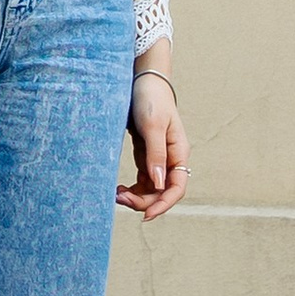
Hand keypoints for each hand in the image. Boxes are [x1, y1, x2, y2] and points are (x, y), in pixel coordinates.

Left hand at [119, 70, 187, 220]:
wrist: (141, 80)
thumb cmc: (150, 99)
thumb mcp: (152, 125)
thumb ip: (156, 154)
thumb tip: (159, 184)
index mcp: (178, 152)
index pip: (176, 187)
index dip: (164, 204)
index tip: (146, 215)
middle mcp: (171, 158)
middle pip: (162, 191)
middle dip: (144, 200)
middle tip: (119, 199)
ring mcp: (158, 157)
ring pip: (151, 188)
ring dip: (137, 196)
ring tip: (116, 195)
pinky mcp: (146, 154)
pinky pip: (143, 180)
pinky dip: (132, 188)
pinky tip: (118, 189)